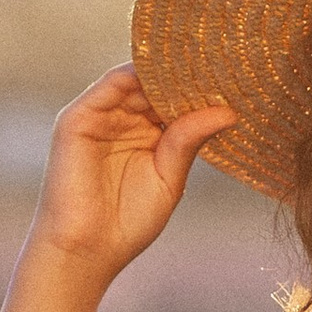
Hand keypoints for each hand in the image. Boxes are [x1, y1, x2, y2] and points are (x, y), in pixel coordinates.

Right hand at [32, 66, 234, 281]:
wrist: (87, 251)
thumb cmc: (127, 223)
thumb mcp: (169, 177)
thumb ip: (188, 140)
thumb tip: (228, 111)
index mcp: (143, 134)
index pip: (172, 98)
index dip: (199, 87)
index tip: (234, 77)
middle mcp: (120, 120)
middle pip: (154, 82)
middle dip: (186, 72)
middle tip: (224, 60)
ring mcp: (98, 117)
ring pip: (135, 77)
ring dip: (165, 68)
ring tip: (202, 59)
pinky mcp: (77, 119)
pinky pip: (111, 84)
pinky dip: (138, 72)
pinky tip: (168, 71)